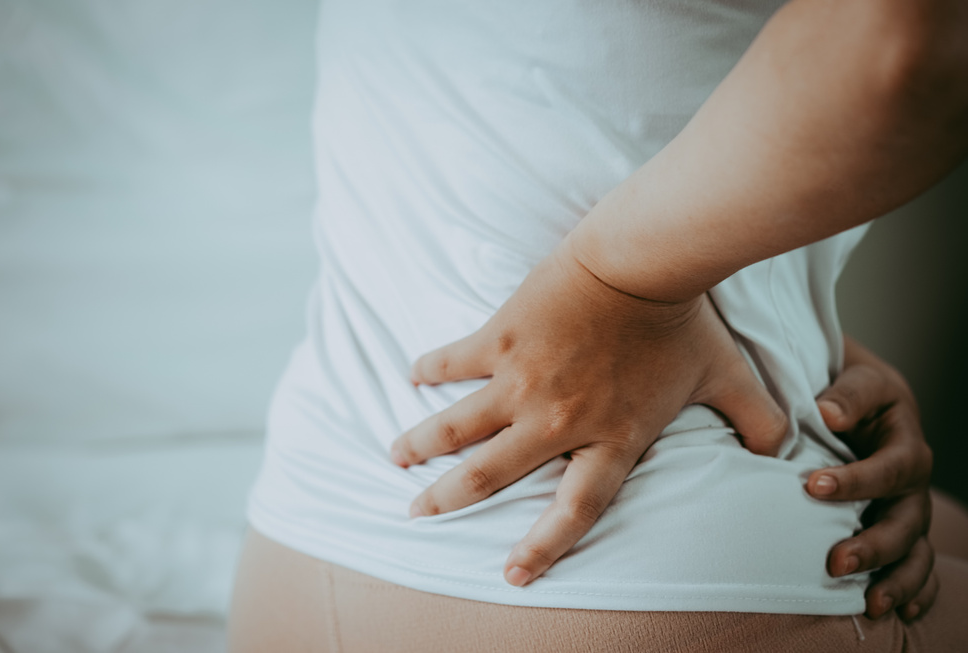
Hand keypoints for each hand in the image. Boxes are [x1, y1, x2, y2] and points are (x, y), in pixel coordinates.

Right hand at [391, 241, 787, 586]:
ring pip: (458, 426)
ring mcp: (522, 380)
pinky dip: (428, 369)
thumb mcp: (727, 375)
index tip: (512, 573)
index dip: (543, 548)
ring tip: (395, 460)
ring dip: (421, 445)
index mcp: (608, 438)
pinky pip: (453, 360)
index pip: (573, 511)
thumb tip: (787, 453)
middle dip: (449, 500)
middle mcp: (557, 421)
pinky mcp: (500, 338)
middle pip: (492, 475)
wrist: (642, 261)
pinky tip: (410, 375)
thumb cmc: (683, 321)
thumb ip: (756, 421)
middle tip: (417, 514)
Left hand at [805, 336, 934, 620]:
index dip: (856, 481)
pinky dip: (915, 592)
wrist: (864, 401)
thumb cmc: (856, 392)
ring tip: (870, 603)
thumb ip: (848, 396)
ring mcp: (908, 513)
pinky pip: (919, 568)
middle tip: (836, 561)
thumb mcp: (860, 381)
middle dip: (874, 545)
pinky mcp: (900, 532)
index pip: (889, 469)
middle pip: (906, 522)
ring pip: (914, 552)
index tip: (812, 485)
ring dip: (895, 579)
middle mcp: (912, 487)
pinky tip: (900, 613)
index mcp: (906, 447)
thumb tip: (829, 413)